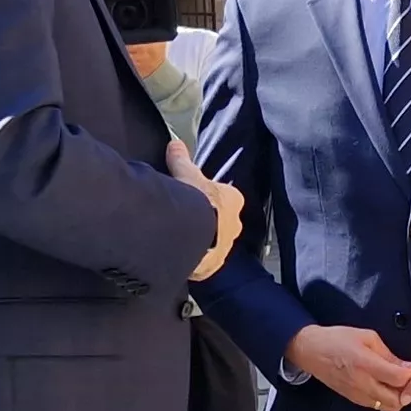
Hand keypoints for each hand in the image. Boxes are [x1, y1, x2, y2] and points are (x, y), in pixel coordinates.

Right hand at [166, 141, 242, 281]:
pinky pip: (203, 261)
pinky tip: (179, 255)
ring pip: (213, 242)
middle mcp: (234, 224)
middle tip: (186, 220)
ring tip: (181, 240)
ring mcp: (225, 247)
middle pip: (221, 221)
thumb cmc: (195, 200)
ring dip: (201, 242)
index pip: (224, 198)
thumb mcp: (185, 175)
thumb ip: (181, 160)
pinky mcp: (213, 265)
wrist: (192, 233)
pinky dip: (193, 259)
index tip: (196, 199)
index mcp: (233, 200)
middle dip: (207, 221)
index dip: (209, 198)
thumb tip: (175, 144)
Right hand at [286, 325, 410, 410]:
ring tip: (396, 384)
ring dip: (398, 398)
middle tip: (408, 379)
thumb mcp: (367, 337)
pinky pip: (377, 406)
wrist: (311, 351)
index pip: (399, 379)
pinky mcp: (354, 400)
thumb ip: (388, 354)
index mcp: (366, 364)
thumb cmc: (338, 339)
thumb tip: (407, 367)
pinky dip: (386, 400)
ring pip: (389, 408)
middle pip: (397, 400)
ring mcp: (358, 394)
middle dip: (407, 391)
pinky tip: (384, 387)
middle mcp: (363, 383)